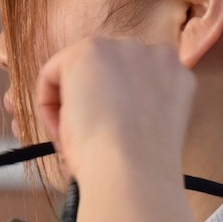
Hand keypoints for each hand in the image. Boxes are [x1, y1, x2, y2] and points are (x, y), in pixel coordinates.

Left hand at [35, 36, 195, 184]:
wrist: (134, 173)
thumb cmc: (141, 168)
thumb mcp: (149, 129)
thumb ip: (136, 106)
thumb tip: (102, 107)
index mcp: (175, 76)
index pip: (132, 81)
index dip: (113, 109)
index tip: (106, 134)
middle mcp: (154, 54)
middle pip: (105, 72)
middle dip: (91, 100)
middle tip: (87, 136)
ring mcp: (122, 48)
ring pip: (78, 71)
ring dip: (71, 101)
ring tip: (77, 135)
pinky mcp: (89, 51)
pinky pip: (52, 73)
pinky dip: (47, 102)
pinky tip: (63, 127)